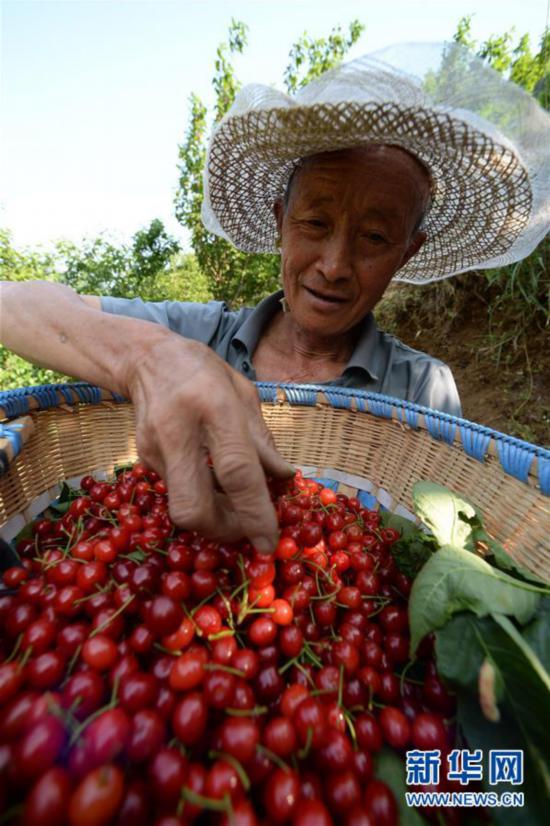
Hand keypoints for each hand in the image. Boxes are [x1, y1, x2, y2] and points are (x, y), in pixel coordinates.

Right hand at [125, 332, 293, 552]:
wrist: (149, 359)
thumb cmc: (206, 374)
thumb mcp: (244, 395)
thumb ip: (263, 441)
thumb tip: (284, 479)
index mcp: (215, 407)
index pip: (237, 472)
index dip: (255, 513)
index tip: (269, 542)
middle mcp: (179, 431)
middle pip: (194, 507)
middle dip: (223, 530)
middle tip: (246, 529)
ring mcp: (155, 448)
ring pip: (182, 507)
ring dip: (213, 518)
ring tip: (234, 506)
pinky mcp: (143, 459)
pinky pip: (176, 492)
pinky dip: (199, 497)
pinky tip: (211, 483)